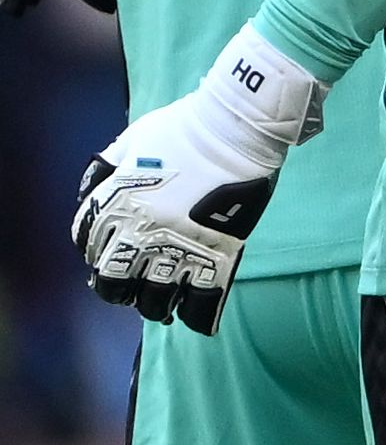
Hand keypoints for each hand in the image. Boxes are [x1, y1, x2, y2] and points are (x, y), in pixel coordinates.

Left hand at [72, 24, 323, 332]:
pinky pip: (204, 302)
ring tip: (164, 304)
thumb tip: (94, 196)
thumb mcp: (130, 142)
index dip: (97, 256)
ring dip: (156, 306)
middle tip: (131, 286)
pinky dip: (199, 318)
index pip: (88, 247)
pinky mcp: (220, 253)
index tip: (110, 257)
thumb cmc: (185, 127)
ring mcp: (181, 246)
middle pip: (113, 285)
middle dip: (118, 291)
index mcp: (116, 205)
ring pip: (155, 301)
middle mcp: (142, 232)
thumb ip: (105, 172)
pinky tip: (197, 320)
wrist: (239, 124)